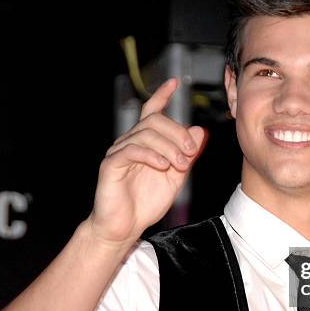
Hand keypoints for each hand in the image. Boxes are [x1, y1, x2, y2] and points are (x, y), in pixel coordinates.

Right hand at [87, 78, 205, 245]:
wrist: (125, 227)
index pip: (151, 112)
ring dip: (169, 147)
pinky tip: (163, 165)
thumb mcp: (175, 178)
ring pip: (146, 134)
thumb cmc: (146, 203)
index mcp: (145, 143)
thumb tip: (199, 131)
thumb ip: (186, 155)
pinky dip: (151, 155)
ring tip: (181, 165)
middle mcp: (130, 143)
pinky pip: (131, 150)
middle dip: (178, 133)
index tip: (174, 83)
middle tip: (191, 152)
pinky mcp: (111, 165)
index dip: (161, 96)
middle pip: (154, 121)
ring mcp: (119, 152)